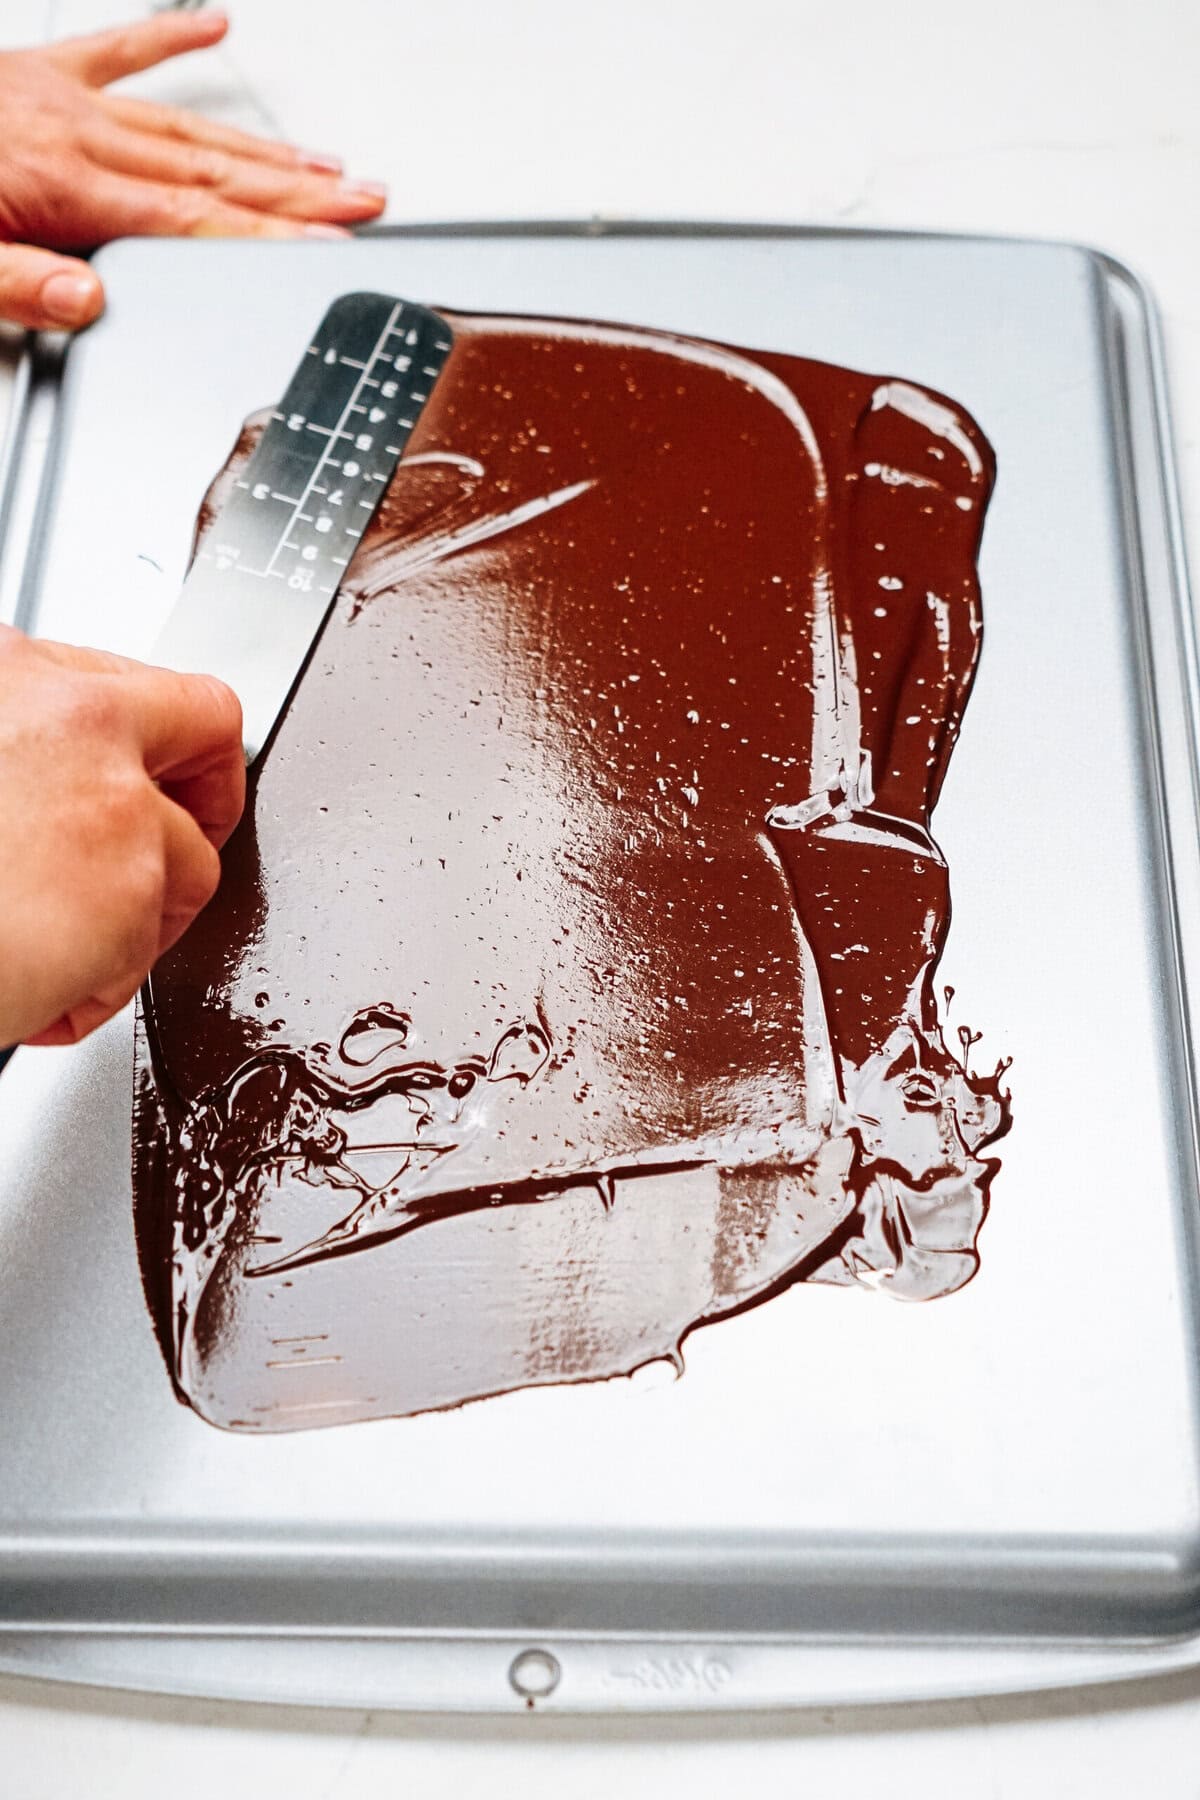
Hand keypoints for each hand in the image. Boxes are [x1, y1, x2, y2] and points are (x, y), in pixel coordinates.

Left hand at [0, 9, 385, 330]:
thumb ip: (17, 285)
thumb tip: (91, 299)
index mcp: (58, 189)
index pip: (190, 220)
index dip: (270, 235)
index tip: (329, 244)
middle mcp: (71, 133)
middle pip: (209, 170)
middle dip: (296, 191)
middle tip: (364, 198)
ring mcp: (56, 96)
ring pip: (181, 122)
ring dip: (260, 146)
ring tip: (326, 161)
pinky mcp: (32, 70)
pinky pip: (115, 49)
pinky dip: (170, 38)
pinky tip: (215, 27)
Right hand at [0, 625, 244, 1047]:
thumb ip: (12, 754)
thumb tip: (35, 794)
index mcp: (9, 674)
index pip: (113, 682)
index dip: (136, 737)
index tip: (136, 769)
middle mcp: (70, 715)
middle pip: (205, 721)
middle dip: (208, 788)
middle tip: (190, 833)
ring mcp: (113, 795)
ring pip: (189, 854)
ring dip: (139, 916)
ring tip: (63, 953)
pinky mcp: (136, 880)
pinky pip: (149, 945)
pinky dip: (98, 984)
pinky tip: (36, 991)